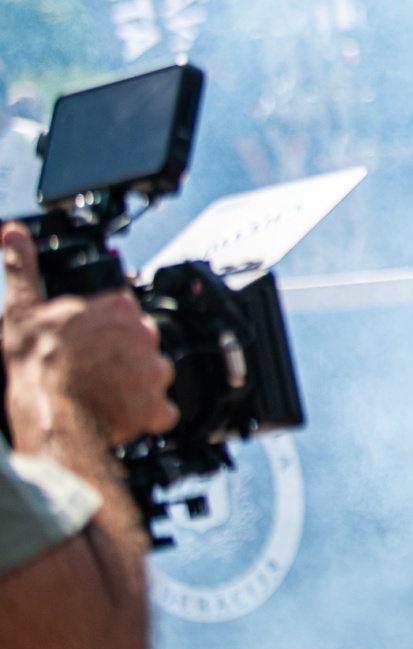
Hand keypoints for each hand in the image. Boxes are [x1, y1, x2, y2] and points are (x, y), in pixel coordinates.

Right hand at [1, 222, 175, 447]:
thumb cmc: (35, 362)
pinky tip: (121, 415)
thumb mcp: (21, 308)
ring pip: (154, 375)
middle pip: (141, 343)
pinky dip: (146, 415)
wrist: (48, 409)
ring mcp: (153, 369)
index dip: (104, 331)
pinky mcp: (157, 405)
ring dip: (136, 385)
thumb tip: (12, 233)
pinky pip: (162, 411)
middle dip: (123, 356)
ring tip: (104, 394)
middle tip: (93, 370)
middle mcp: (144, 334)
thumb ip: (22, 268)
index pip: (124, 313)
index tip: (89, 343)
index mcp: (118, 307)